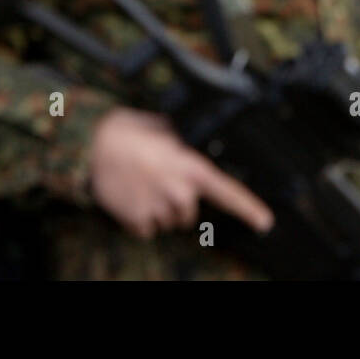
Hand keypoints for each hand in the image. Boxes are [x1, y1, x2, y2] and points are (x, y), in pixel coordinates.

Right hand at [88, 107, 273, 239]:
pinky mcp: (138, 219)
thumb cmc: (130, 133)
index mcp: (190, 166)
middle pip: (189, 214)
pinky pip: (146, 228)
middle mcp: (179, 190)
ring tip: (142, 185)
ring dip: (157, 210)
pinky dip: (139, 217)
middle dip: (177, 203)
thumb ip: (186, 146)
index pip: (227, 191)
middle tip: (158, 180)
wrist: (95, 144)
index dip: (249, 208)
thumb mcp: (167, 130)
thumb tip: (198, 145)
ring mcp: (159, 207)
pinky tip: (132, 196)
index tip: (264, 222)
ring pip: (167, 222)